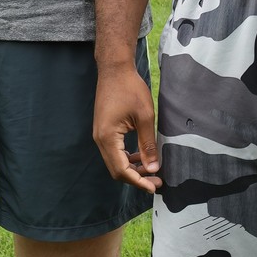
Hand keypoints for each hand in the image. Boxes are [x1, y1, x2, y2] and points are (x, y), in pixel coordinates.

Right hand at [93, 58, 161, 192]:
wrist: (115, 69)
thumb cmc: (130, 89)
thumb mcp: (145, 117)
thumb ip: (148, 144)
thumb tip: (153, 168)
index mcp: (108, 138)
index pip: (121, 170)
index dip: (138, 181)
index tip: (154, 187)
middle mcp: (100, 139)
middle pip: (116, 169)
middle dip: (136, 178)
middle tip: (157, 181)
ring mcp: (100, 135)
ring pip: (115, 161)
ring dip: (132, 169)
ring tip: (152, 170)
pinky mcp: (104, 130)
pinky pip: (115, 151)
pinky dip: (128, 158)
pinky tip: (142, 156)